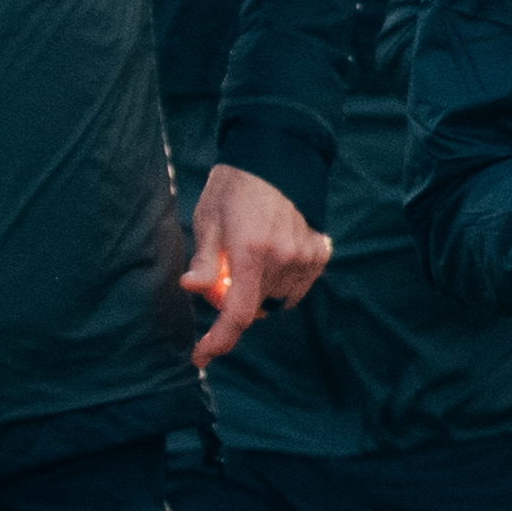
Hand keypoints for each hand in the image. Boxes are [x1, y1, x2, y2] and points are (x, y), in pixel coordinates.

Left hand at [182, 159, 329, 364]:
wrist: (276, 154)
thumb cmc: (234, 187)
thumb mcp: (208, 220)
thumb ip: (204, 261)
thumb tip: (192, 287)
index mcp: (251, 252)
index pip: (237, 314)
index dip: (218, 341)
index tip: (201, 356)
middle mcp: (283, 259)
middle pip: (254, 307)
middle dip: (233, 299)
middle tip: (222, 270)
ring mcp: (305, 257)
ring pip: (275, 299)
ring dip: (258, 290)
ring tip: (249, 256)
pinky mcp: (319, 253)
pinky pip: (296, 286)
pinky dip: (280, 280)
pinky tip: (272, 253)